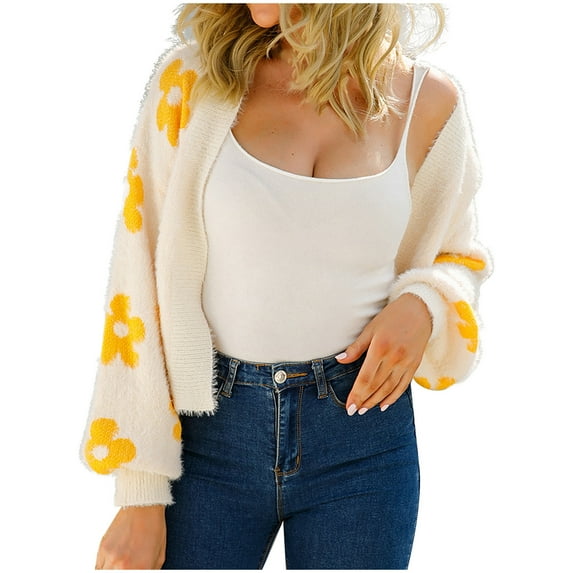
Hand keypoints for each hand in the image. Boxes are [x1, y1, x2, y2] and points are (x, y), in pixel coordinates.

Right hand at [95, 505, 165, 569]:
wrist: (144, 505)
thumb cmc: (154, 527)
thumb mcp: (158, 555)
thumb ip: (150, 570)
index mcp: (141, 568)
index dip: (136, 572)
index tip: (135, 569)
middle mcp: (124, 566)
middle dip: (122, 571)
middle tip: (126, 566)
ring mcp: (111, 558)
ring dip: (111, 570)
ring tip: (119, 563)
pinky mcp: (102, 548)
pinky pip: (98, 566)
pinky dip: (104, 567)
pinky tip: (112, 562)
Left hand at [336, 293, 431, 414]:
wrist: (420, 310)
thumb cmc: (391, 317)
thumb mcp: (371, 328)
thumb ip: (356, 347)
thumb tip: (340, 360)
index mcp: (380, 348)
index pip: (365, 378)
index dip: (356, 394)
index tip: (349, 406)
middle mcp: (394, 358)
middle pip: (376, 386)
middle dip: (364, 400)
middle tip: (354, 411)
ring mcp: (406, 363)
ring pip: (389, 388)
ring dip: (376, 401)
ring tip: (365, 410)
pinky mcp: (415, 365)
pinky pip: (403, 385)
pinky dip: (393, 397)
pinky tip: (384, 405)